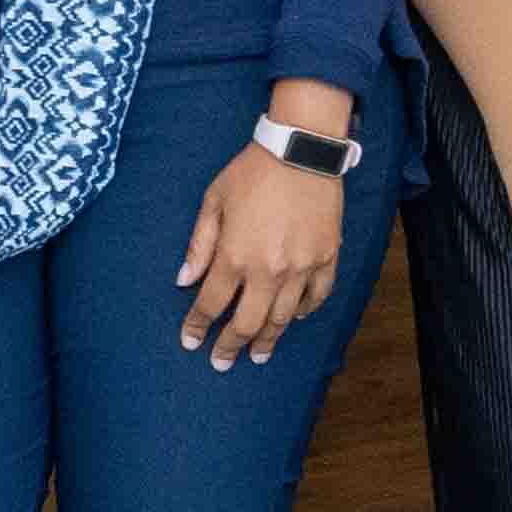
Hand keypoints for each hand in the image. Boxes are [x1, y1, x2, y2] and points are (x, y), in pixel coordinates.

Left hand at [176, 115, 349, 368]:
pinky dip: (305, 312)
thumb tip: (185, 280)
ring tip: (258, 354)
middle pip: (247, 323)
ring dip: (268, 340)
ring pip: (283, 318)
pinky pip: (317, 297)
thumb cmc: (252, 172)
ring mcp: (302, 268)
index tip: (191, 341)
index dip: (197, 326)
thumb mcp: (214, 202)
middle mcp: (269, 270)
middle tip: (222, 362)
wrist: (301, 149)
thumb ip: (199, 245)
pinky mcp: (326, 258)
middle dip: (230, 347)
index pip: (211, 304)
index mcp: (235, 256)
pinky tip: (295, 318)